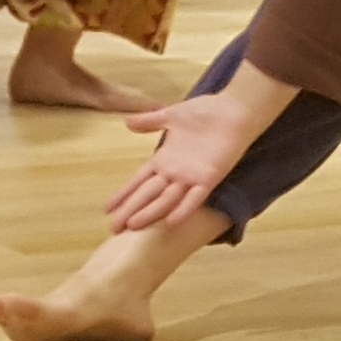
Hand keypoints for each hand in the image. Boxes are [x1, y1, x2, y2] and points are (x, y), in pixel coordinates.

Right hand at [108, 86, 273, 230]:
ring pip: (165, 200)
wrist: (232, 111)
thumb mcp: (171, 116)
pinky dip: (184, 210)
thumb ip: (149, 122)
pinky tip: (171, 223)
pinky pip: (195, 197)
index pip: (138, 181)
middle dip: (130, 211)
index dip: (124, 195)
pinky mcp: (209, 178)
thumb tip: (127, 123)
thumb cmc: (204, 112)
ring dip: (150, 213)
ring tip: (133, 227)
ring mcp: (190, 177)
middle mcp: (174, 173)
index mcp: (164, 160)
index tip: (108, 209)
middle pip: (147, 195)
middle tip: (113, 229)